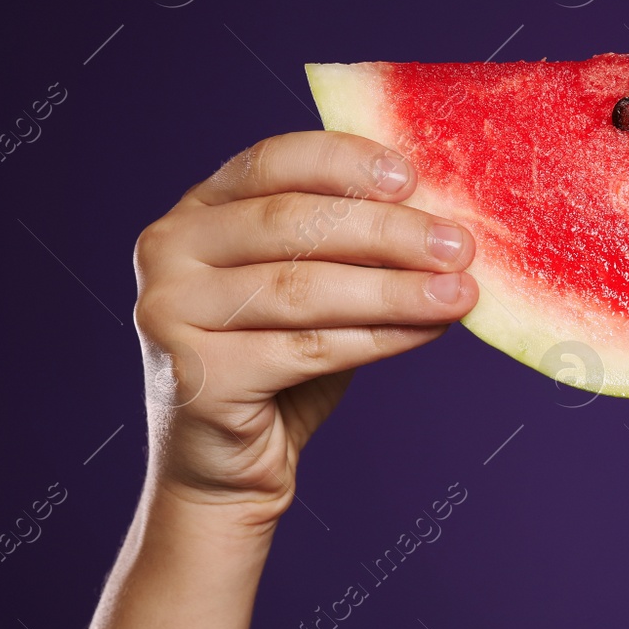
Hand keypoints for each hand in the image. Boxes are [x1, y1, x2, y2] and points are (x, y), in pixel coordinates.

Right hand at [132, 131, 478, 528]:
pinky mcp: (196, 375)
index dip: (345, 162)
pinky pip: (308, 348)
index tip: (412, 176)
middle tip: (459, 244)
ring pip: (304, 289)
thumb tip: (441, 217)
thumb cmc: (278, 359)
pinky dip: (380, 337)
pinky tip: (429, 330)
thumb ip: (350, 245)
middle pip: (293, 223)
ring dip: (395, 288)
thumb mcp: (310, 285)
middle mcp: (168, 251)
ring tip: (459, 292)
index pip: (272, 162)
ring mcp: (170, 312)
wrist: (225, 467)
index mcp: (198, 211)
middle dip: (389, 231)